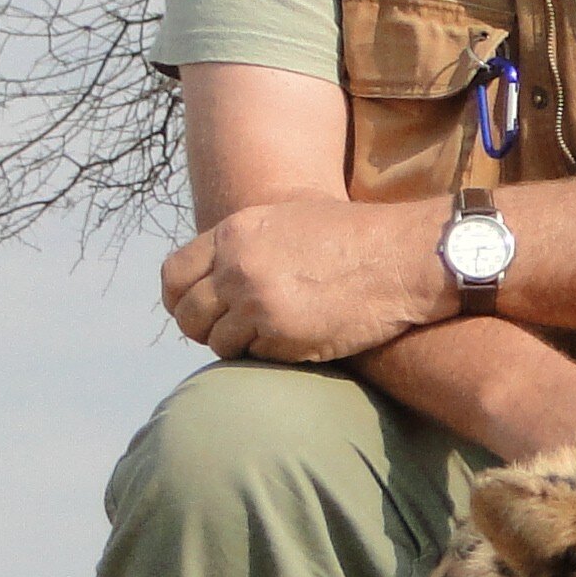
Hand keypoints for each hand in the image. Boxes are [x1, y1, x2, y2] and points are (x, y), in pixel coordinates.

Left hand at [160, 196, 441, 360]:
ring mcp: (255, 301)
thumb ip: (246, 243)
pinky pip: (253, 357)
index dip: (178, 299)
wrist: (401, 257)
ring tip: (273, 334)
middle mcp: (237, 266)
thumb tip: (215, 273)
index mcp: (235, 232)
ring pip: (218, 342)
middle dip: (205, 329)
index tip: (192, 311)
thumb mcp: (289, 219)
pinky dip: (269, 354)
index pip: (174, 273)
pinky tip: (297, 339)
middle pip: (189, 314)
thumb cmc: (356, 238)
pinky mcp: (279, 334)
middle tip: (231, 333)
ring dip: (240, 345)